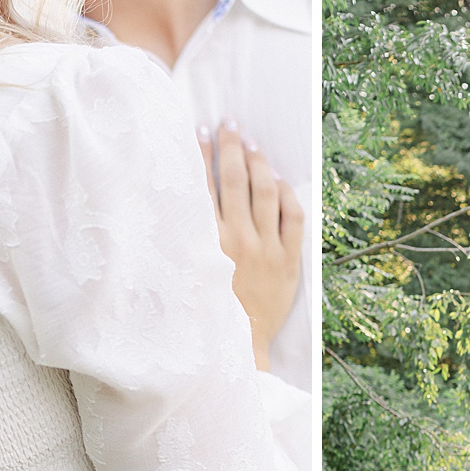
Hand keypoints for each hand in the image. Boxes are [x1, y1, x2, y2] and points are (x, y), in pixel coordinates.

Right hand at [200, 121, 303, 370]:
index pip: (204, 185)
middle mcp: (238, 239)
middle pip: (236, 179)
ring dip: (258, 162)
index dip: (202, 154)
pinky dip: (287, 194)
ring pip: (266, 191)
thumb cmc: (207, 312)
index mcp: (208, 242)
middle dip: (231, 146)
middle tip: (229, 123)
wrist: (238, 347)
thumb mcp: (187, 274)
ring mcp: (267, 248)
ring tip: (252, 142)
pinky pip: (294, 217)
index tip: (200, 131)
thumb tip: (176, 203)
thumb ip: (185, 239)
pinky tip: (279, 179)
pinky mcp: (289, 261)